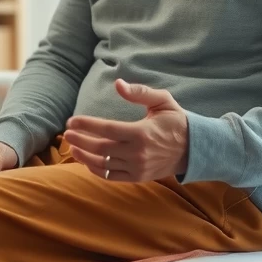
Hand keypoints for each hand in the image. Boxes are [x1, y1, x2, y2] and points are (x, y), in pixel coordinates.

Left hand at [64, 79, 188, 182]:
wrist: (194, 149)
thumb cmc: (176, 121)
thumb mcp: (162, 101)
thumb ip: (139, 92)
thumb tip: (118, 84)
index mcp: (141, 133)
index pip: (106, 129)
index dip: (86, 125)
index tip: (71, 120)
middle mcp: (137, 153)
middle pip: (100, 148)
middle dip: (80, 140)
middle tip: (67, 132)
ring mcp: (137, 168)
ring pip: (102, 164)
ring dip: (84, 156)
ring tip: (72, 146)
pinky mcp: (138, 177)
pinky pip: (111, 176)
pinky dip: (96, 169)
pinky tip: (87, 160)